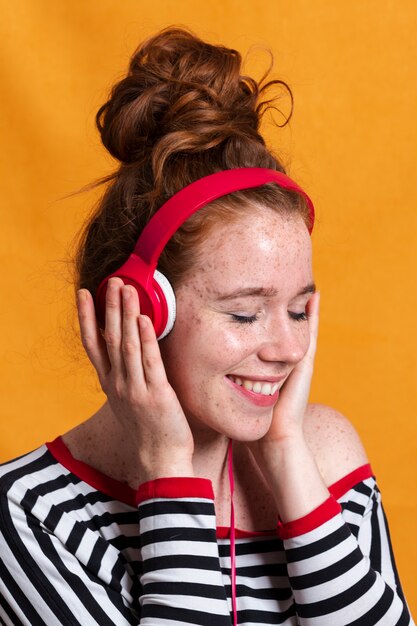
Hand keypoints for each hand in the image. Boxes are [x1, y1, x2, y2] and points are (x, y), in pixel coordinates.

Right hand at [77, 277, 193, 480]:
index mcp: (109, 383)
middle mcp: (118, 383)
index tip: (85, 294)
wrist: (159, 459)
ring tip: (127, 290)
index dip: (88, 317)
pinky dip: (145, 338)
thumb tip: (127, 349)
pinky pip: (149, 361)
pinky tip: (144, 318)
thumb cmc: (147, 428)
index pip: (93, 344)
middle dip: (109, 307)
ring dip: (126, 315)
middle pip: (110, 338)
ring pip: (127, 345)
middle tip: (112, 282)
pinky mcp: (156, 394)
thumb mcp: (126, 399)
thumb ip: (123, 374)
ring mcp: (135, 389)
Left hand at [247, 293, 327, 517]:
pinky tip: (314, 297)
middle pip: (283, 329)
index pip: (266, 339)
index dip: (261, 319)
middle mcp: (285, 363)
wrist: (276, 442)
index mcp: (269, 370)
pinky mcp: (305, 365)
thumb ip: (226, 387)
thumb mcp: (237, 398)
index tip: (255, 298)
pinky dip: (313, 316)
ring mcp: (297, 363)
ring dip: (299, 306)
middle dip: (282, 307)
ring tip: (302, 282)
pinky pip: (310, 334)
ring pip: (299, 328)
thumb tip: (197, 376)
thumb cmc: (255, 425)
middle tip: (281, 282)